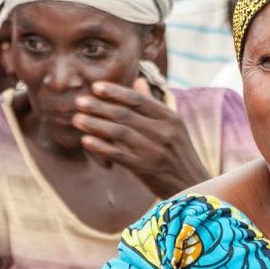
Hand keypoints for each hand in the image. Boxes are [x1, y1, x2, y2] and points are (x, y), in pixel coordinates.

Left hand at [73, 78, 210, 196]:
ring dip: (95, 124)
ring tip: (77, 119)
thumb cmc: (179, 155)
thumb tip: (138, 81)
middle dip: (99, 106)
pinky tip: (86, 141)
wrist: (193, 187)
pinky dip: (101, 147)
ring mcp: (154, 151)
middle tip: (79, 101)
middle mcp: (164, 132)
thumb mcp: (174, 127)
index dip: (115, 92)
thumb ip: (153, 104)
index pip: (139, 99)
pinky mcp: (146, 169)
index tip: (96, 87)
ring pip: (119, 133)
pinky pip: (118, 154)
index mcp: (171, 118)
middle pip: (125, 114)